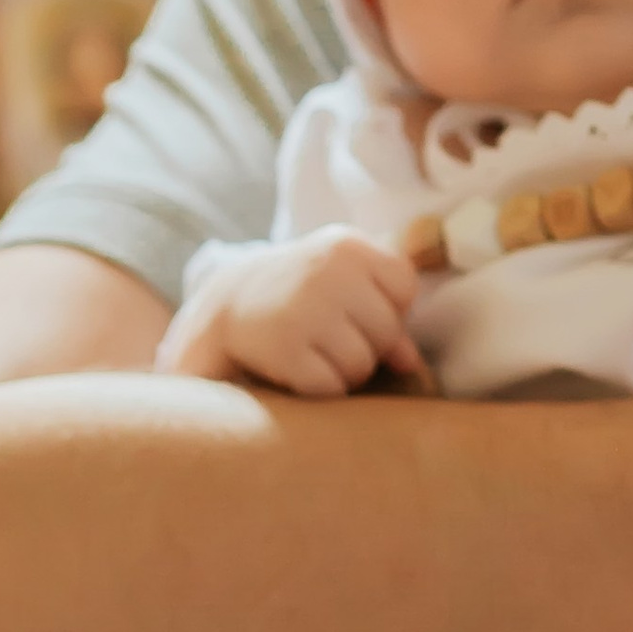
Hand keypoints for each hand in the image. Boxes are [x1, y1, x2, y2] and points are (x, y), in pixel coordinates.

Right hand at [156, 230, 422, 396]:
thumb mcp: (342, 286)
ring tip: (311, 351)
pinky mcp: (282, 346)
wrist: (221, 305)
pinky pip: (329, 386)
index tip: (353, 307)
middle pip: (386, 331)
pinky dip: (317, 387)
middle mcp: (327, 270)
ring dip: (342, 371)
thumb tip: (412, 364)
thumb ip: (385, 316)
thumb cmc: (298, 296)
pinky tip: (293, 367)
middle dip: (365, 345)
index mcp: (347, 245)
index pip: (405, 286)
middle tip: (326, 335)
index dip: (386, 307)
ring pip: (361, 364)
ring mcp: (303, 307)